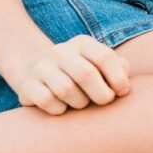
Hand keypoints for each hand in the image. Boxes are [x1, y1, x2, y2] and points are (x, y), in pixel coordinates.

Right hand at [16, 35, 131, 115]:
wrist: (36, 71)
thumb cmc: (80, 73)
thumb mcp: (99, 65)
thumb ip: (119, 69)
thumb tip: (125, 85)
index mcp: (82, 43)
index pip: (104, 57)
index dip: (118, 78)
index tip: (122, 92)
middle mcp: (59, 51)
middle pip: (85, 73)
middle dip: (101, 94)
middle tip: (104, 102)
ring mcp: (40, 67)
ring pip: (66, 90)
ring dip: (80, 103)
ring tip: (81, 103)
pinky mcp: (26, 85)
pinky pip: (47, 101)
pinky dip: (59, 109)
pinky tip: (62, 107)